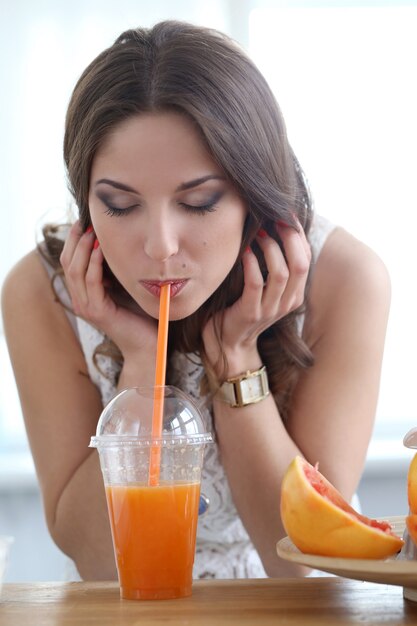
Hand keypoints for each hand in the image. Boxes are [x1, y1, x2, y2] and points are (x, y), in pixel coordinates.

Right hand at [60, 222, 157, 362]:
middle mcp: (80, 300)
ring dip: (84, 248)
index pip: (70, 262)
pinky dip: (95, 263)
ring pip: (76, 271)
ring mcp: (87, 307)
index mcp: (84, 294)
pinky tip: (104, 249)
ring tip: (94, 231)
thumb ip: (116, 271)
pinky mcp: (98, 311)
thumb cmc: (141, 316)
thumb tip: (116, 244)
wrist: (148, 345)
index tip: (84, 222)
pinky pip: (92, 282)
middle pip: (68, 263)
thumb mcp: (125, 287)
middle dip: (76, 240)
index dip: (74, 241)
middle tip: (86, 221)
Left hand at [202, 221, 310, 375]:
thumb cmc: (244, 308)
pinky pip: (255, 283)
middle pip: (300, 264)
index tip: (287, 214)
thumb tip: (273, 228)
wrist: (229, 343)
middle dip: (290, 237)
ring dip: (270, 248)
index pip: (306, 258)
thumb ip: (273, 266)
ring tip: (259, 233)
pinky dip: (251, 264)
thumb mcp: (265, 288)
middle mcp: (287, 302)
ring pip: (281, 273)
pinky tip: (245, 251)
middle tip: (275, 219)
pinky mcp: (251, 312)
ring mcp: (270, 309)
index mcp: (295, 294)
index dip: (299, 234)